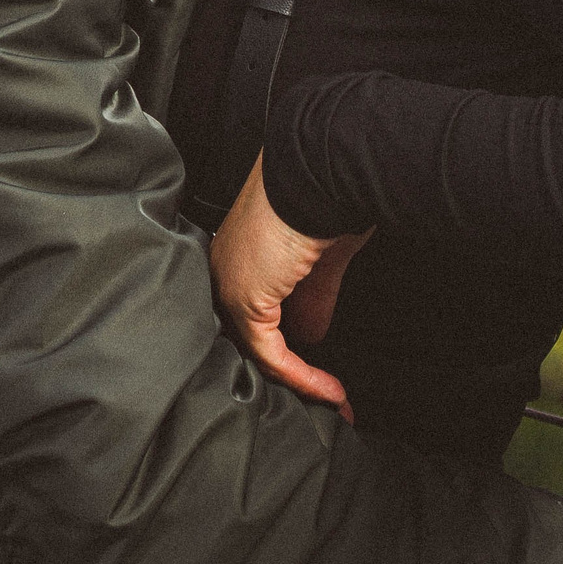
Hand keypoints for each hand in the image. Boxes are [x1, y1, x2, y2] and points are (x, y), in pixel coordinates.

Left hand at [209, 154, 367, 420]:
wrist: (323, 162)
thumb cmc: (328, 189)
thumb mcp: (324, 254)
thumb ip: (315, 295)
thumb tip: (314, 335)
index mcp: (244, 249)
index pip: (256, 310)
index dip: (289, 343)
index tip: (319, 364)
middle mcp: (228, 266)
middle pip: (252, 334)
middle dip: (291, 370)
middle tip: (325, 394)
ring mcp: (231, 282)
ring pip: (257, 349)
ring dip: (301, 381)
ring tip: (333, 400)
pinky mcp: (245, 298)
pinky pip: (271, 353)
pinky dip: (303, 377)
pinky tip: (328, 390)